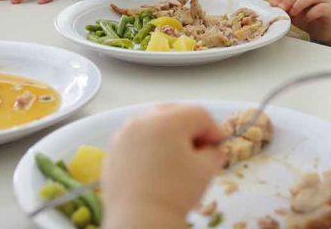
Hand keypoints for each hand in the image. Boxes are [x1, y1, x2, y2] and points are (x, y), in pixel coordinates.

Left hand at [102, 105, 225, 228]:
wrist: (139, 219)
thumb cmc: (176, 192)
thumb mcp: (206, 170)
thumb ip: (214, 153)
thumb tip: (212, 150)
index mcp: (168, 120)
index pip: (198, 114)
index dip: (213, 130)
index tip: (218, 148)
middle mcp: (142, 120)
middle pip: (173, 113)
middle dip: (189, 129)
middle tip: (198, 151)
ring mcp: (123, 134)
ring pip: (151, 124)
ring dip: (166, 135)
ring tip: (174, 160)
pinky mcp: (112, 151)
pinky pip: (135, 140)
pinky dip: (147, 147)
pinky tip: (154, 168)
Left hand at [271, 0, 330, 46]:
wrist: (323, 31)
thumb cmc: (307, 19)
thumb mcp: (293, 15)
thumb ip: (285, 9)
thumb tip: (273, 6)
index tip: (273, 4)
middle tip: (282, 8)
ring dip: (300, 3)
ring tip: (293, 13)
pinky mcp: (330, 9)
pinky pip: (322, 8)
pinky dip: (313, 12)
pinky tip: (306, 19)